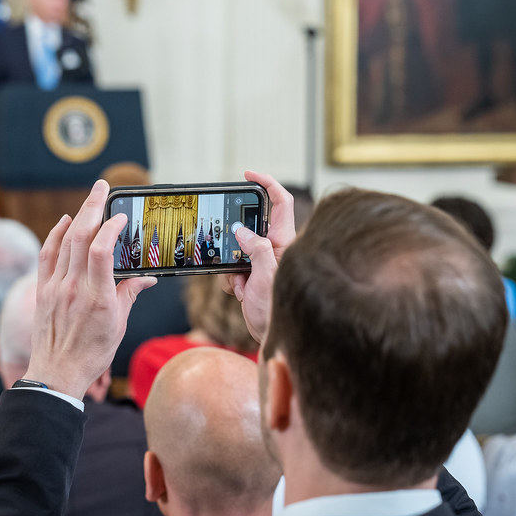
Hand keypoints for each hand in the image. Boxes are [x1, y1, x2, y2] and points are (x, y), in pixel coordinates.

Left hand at [25, 179, 155, 398]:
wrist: (57, 373)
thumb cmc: (91, 353)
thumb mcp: (119, 325)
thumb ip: (130, 294)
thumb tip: (147, 278)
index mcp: (97, 297)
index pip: (102, 251)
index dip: (111, 227)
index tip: (121, 216)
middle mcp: (73, 287)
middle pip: (81, 237)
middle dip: (93, 206)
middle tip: (103, 186)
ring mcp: (55, 286)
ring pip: (65, 241)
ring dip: (79, 215)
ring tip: (91, 198)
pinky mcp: (43, 289)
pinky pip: (48, 254)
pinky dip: (56, 234)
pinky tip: (66, 221)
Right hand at [223, 171, 295, 343]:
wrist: (273, 340)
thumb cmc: (277, 310)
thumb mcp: (265, 276)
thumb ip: (256, 249)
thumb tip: (242, 230)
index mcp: (284, 243)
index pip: (280, 202)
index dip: (266, 183)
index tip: (248, 175)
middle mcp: (275, 249)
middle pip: (251, 226)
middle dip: (236, 239)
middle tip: (233, 253)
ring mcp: (264, 262)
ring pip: (238, 249)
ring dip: (232, 266)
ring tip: (241, 284)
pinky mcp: (253, 275)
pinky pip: (233, 267)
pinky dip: (231, 279)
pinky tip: (240, 293)